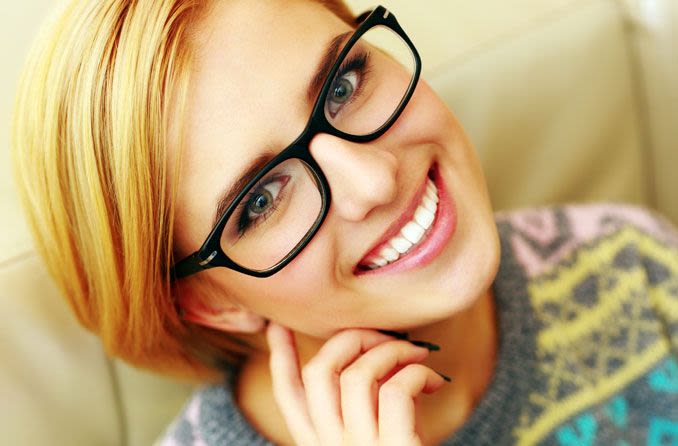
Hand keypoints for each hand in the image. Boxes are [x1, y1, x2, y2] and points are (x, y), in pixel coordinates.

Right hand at [266, 322, 445, 445]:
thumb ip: (356, 414)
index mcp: (320, 445)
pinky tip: (433, 381)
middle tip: (382, 336)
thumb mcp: (365, 443)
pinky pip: (397, 391)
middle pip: (317, 373)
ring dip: (391, 350)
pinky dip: (417, 374)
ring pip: (357, 375)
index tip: (277, 326)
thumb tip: (366, 361)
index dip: (280, 357)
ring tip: (417, 355)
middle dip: (349, 339)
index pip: (288, 396)